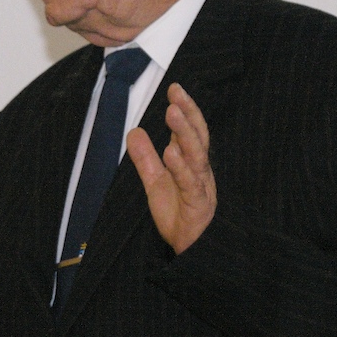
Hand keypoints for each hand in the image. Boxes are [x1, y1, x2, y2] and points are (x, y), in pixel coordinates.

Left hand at [127, 83, 215, 254]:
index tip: (174, 89)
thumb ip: (146, 159)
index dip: (185, 109)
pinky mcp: (198, 204)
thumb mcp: (156, 182)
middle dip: (188, 113)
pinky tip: (172, 152)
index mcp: (192, 163)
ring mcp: (201, 186)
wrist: (191, 248)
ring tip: (172, 113)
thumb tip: (134, 132)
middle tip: (176, 93)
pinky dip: (182, 167)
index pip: (190, 131)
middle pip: (197, 136)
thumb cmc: (179, 214)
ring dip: (185, 133)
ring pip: (196, 155)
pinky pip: (190, 182)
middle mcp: (200, 170)